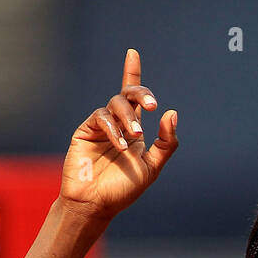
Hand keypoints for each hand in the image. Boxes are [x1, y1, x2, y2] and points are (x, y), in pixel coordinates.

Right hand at [59, 49, 178, 219]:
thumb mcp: (152, 167)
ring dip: (128, 118)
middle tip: (152, 106)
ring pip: (115, 105)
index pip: (134, 98)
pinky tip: (120, 146)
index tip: (132, 53)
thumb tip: (172, 113)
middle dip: (140, 94)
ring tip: (136, 136)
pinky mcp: (85, 131)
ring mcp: (100, 126)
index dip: (132, 73)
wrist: (97, 204)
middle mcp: (117, 124)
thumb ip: (166, 143)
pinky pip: (101, 118)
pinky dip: (113, 129)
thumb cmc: (123, 189)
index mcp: (134, 130)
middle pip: (127, 95)